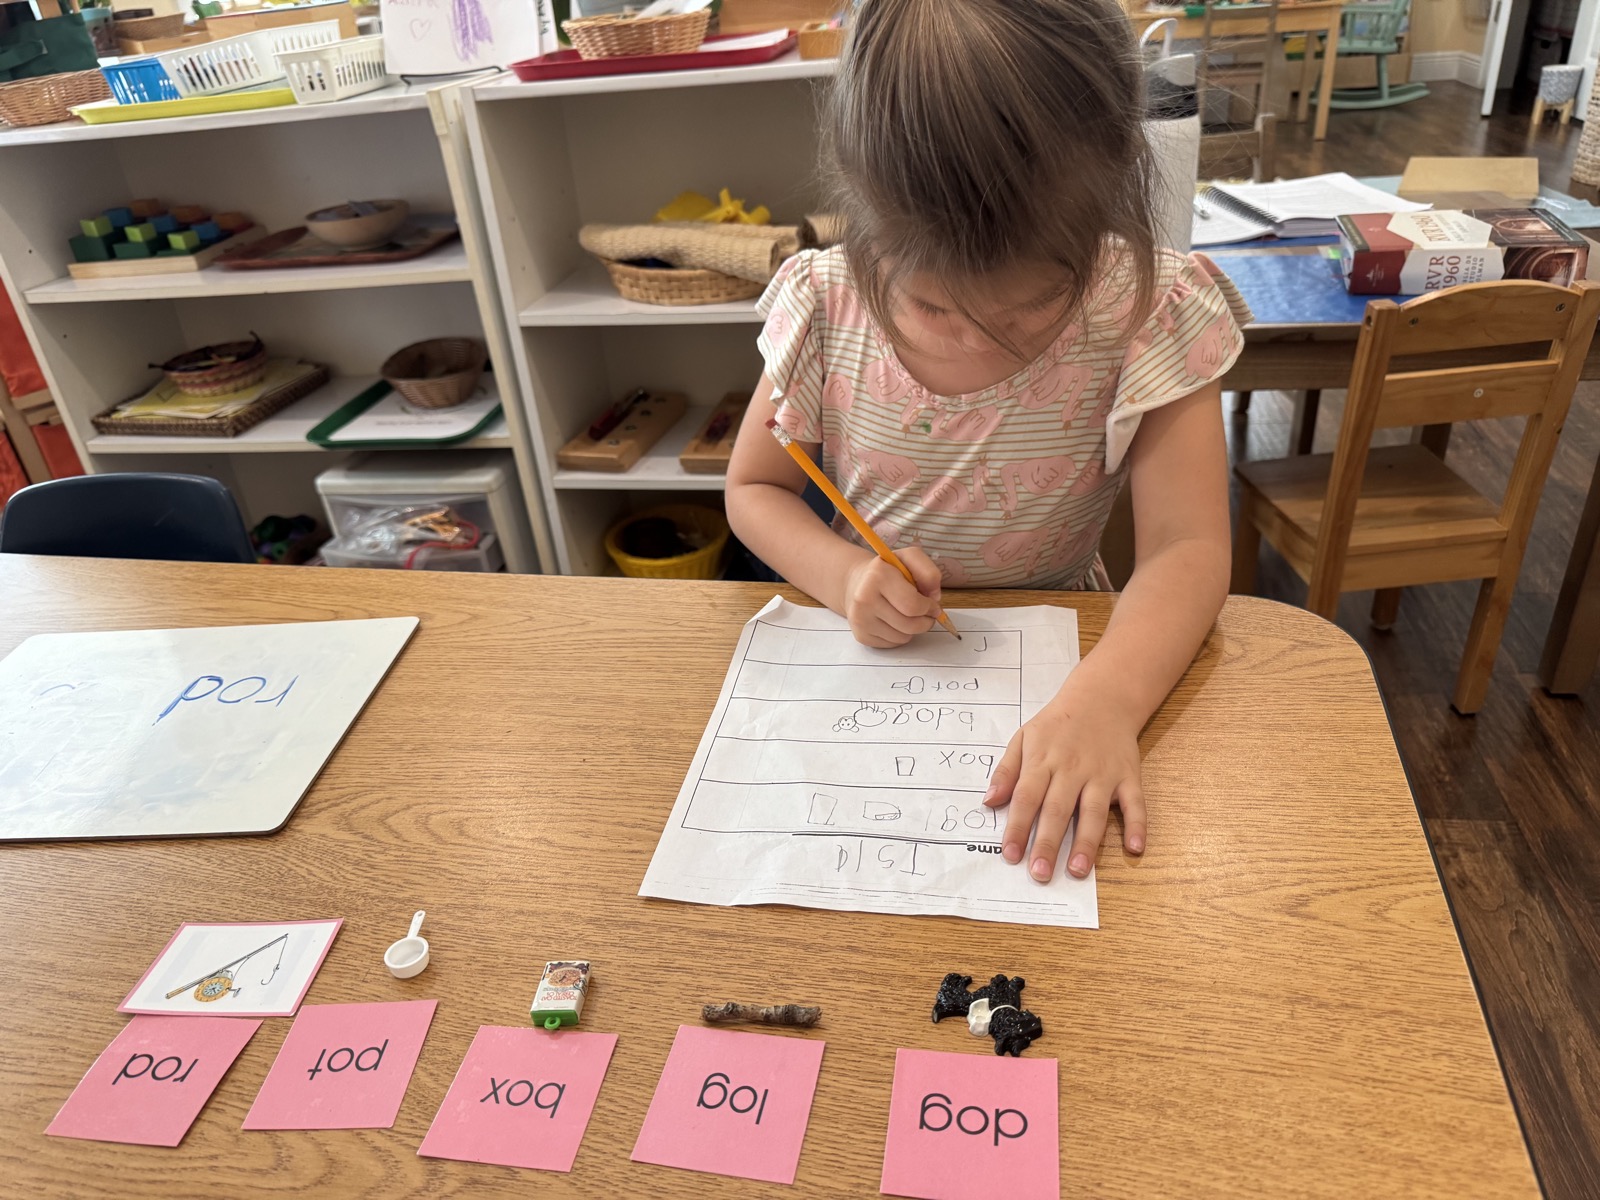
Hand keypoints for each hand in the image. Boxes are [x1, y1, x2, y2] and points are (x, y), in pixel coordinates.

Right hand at [841, 547, 941, 647]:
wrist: (857, 583)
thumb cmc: (888, 572)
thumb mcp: (909, 558)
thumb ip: (929, 572)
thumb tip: (934, 597)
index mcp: (878, 575)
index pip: (913, 605)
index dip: (929, 607)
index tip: (932, 604)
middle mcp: (864, 598)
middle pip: (910, 625)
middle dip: (925, 621)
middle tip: (926, 613)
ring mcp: (860, 619)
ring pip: (903, 637)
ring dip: (912, 628)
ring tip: (907, 613)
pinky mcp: (861, 635)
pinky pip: (893, 644)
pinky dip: (900, 635)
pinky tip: (894, 621)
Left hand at [983, 697, 1146, 880]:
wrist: (1102, 698)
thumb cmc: (1057, 725)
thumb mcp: (1024, 737)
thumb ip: (1006, 770)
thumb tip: (989, 801)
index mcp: (1043, 760)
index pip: (1027, 797)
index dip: (1018, 827)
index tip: (1010, 855)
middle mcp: (1073, 769)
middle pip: (1058, 809)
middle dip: (1048, 843)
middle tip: (1039, 873)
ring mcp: (1103, 773)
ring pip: (1094, 811)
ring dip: (1088, 843)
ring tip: (1078, 871)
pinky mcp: (1128, 776)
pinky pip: (1135, 803)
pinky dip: (1137, 825)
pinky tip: (1134, 848)